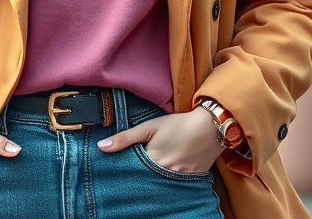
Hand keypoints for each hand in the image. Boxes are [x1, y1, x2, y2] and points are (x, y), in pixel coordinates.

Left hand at [97, 107, 224, 173]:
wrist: (211, 127)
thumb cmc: (178, 124)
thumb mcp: (150, 126)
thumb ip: (125, 138)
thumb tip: (101, 147)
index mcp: (152, 161)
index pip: (133, 172)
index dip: (126, 170)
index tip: (120, 169)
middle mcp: (165, 174)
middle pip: (145, 180)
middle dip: (139, 178)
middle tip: (135, 172)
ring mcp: (179, 180)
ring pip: (159, 184)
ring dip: (153, 180)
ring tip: (150, 173)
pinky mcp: (190, 181)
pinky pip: (175, 186)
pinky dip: (168, 182)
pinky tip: (165, 175)